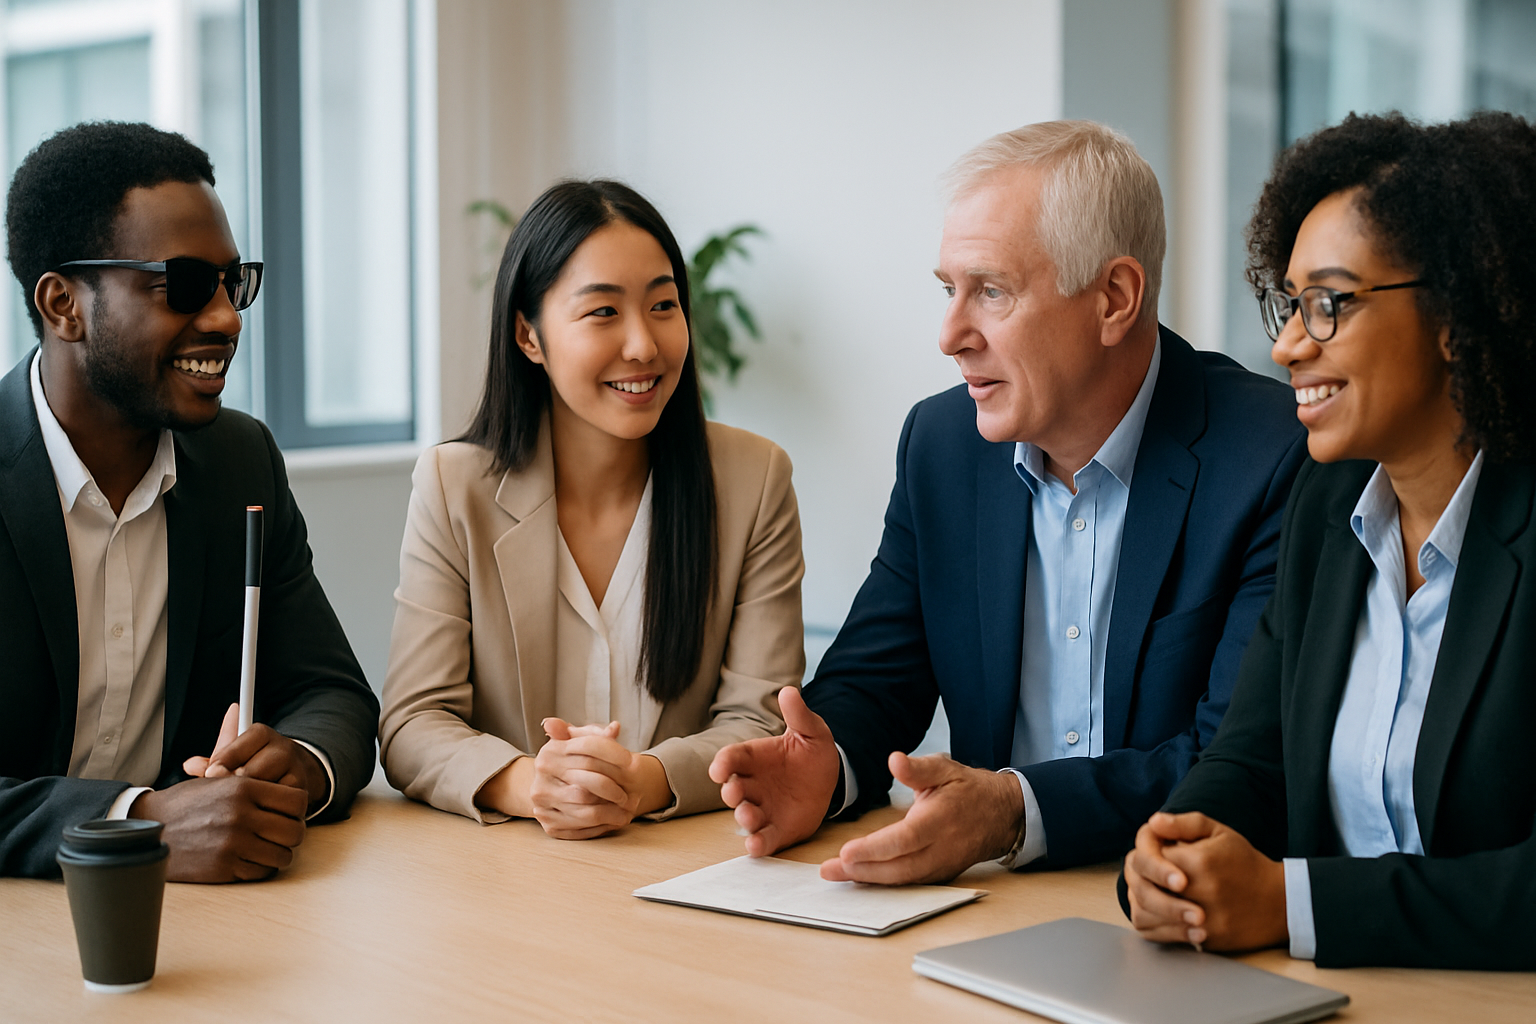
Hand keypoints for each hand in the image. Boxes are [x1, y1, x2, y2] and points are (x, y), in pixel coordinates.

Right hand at [129, 775, 306, 882]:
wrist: (150, 827)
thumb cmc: (187, 803)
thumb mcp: (219, 780)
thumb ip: (254, 782)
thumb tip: (290, 790)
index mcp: (243, 788)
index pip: (297, 800)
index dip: (297, 808)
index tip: (290, 812)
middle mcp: (241, 815)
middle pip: (296, 831)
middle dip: (292, 833)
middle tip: (281, 833)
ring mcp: (233, 844)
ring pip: (283, 855)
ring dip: (278, 853)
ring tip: (265, 846)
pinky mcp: (223, 868)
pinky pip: (261, 872)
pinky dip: (259, 868)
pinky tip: (248, 858)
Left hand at [182, 703, 327, 809]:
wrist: (293, 772)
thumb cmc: (254, 764)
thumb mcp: (233, 757)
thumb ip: (213, 760)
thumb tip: (190, 765)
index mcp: (260, 734)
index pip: (235, 748)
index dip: (220, 763)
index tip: (212, 773)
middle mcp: (281, 747)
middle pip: (248, 771)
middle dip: (234, 786)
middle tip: (226, 794)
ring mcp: (294, 768)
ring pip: (264, 788)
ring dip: (250, 800)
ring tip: (242, 804)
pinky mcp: (301, 790)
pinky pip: (277, 803)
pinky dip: (264, 810)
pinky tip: (257, 810)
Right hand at [506, 718, 668, 839]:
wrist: (549, 787)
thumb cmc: (571, 761)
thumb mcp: (581, 742)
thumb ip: (596, 734)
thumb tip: (615, 728)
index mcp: (550, 752)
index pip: (588, 748)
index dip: (614, 754)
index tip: (633, 763)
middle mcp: (541, 779)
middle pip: (590, 785)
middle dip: (616, 790)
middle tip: (633, 795)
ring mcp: (543, 805)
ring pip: (588, 811)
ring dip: (613, 812)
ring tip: (629, 810)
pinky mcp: (550, 826)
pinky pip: (582, 830)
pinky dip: (603, 826)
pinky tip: (614, 820)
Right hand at [709, 687, 837, 856]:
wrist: (832, 777)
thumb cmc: (813, 751)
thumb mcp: (811, 730)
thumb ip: (799, 715)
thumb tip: (789, 691)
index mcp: (755, 758)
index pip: (731, 759)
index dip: (722, 764)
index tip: (719, 770)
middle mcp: (753, 784)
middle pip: (733, 788)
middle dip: (731, 792)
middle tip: (733, 793)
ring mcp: (763, 808)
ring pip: (745, 815)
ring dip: (744, 817)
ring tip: (748, 817)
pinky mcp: (777, 829)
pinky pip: (763, 838)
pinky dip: (757, 844)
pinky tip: (755, 846)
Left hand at [819, 752, 1021, 884]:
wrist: (1001, 814)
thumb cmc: (967, 789)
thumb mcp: (945, 768)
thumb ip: (918, 768)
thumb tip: (895, 761)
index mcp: (940, 820)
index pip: (904, 839)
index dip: (875, 849)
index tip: (845, 852)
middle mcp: (942, 848)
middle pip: (899, 867)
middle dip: (862, 871)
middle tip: (829, 870)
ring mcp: (942, 866)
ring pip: (903, 880)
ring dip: (868, 880)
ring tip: (836, 874)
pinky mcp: (940, 875)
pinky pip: (909, 884)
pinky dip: (883, 883)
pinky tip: (859, 878)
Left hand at [1125, 811, 1287, 951]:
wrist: (1279, 902)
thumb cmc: (1244, 862)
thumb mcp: (1219, 832)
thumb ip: (1184, 824)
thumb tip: (1153, 822)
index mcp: (1199, 862)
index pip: (1148, 858)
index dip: (1146, 855)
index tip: (1155, 854)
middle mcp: (1201, 893)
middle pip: (1145, 888)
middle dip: (1141, 880)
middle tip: (1149, 876)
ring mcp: (1203, 921)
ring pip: (1148, 915)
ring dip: (1143, 902)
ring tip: (1152, 892)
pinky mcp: (1206, 940)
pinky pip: (1164, 935)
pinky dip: (1154, 923)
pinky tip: (1161, 912)